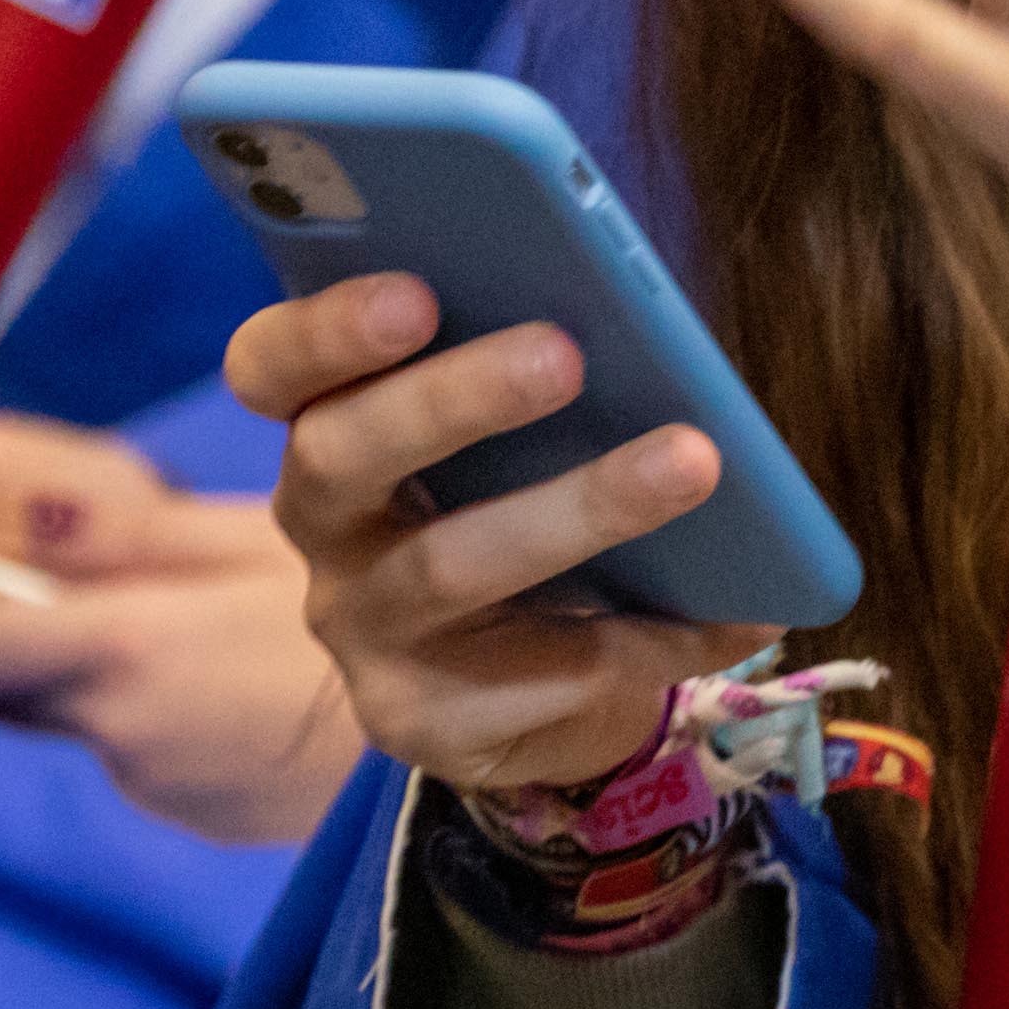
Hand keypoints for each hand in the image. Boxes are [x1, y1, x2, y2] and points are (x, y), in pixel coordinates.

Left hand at [0, 425, 371, 847]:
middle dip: (0, 648)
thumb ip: (131, 535)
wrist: (461, 735)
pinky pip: (129, 762)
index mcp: (127, 649)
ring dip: (79, 686)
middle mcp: (119, 735)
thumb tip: (26, 518)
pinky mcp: (192, 816)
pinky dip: (141, 726)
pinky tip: (210, 691)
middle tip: (45, 598)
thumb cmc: (376, 607)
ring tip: (161, 635)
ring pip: (64, 728)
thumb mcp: (257, 540)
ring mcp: (154, 788)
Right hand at [245, 267, 779, 799]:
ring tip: (691, 460)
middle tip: (563, 354)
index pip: (271, 367)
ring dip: (580, 507)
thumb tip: (652, 326)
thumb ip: (545, 367)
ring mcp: (364, 631)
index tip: (413, 289)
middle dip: (452, 398)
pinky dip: (652, 632)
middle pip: (340, 453)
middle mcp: (325, 526)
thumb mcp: (528, 432)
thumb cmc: (534, 501)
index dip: (326, 328)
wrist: (546, 682)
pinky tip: (737, 603)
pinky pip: (541, 672)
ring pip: (450, 564)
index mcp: (331, 420)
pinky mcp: (422, 720)